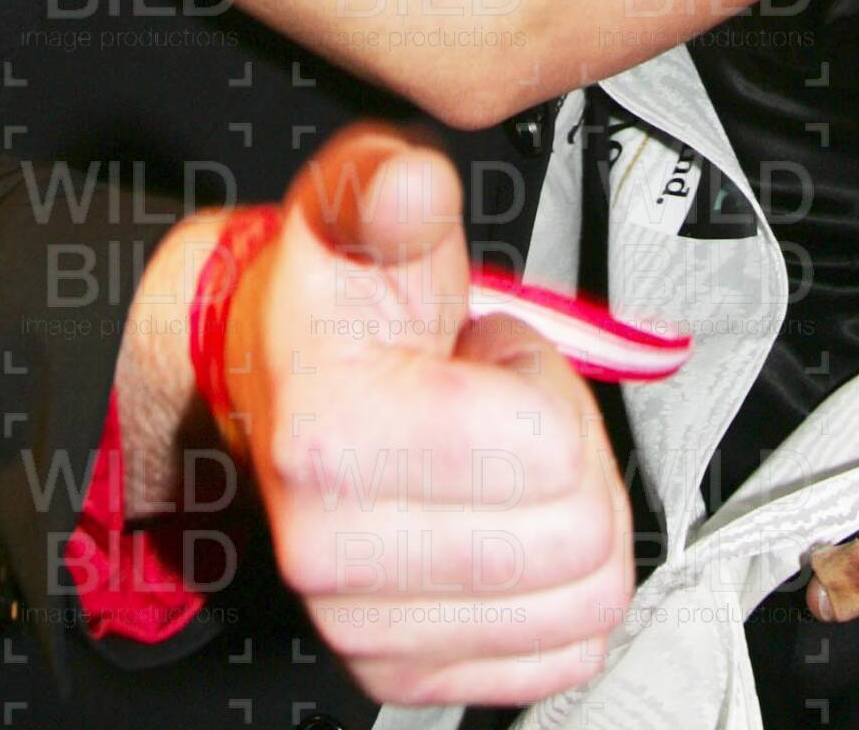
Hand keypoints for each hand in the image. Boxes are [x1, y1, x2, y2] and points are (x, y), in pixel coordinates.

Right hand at [225, 127, 631, 711]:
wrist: (277, 381)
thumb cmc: (339, 301)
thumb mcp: (360, 209)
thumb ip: (391, 190)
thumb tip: (408, 186)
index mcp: (328, 435)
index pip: (544, 447)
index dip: (544, 381)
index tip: (491, 355)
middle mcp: (332, 550)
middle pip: (575, 533)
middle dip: (570, 453)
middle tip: (506, 410)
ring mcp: (366, 624)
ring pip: (581, 604)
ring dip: (570, 519)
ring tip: (503, 463)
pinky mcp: (403, 671)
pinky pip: (559, 657)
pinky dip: (563, 593)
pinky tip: (506, 526)